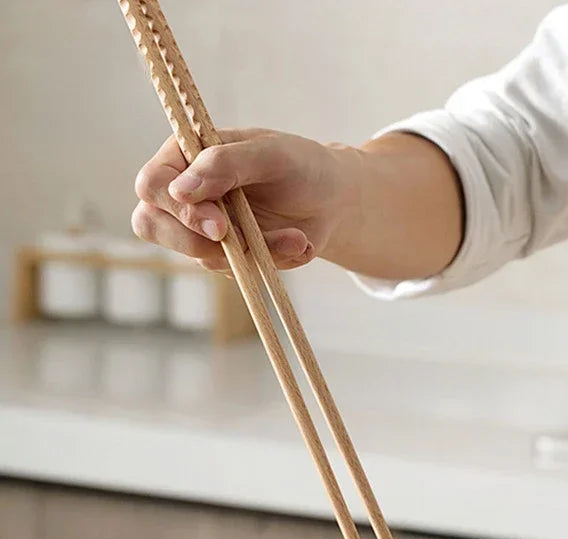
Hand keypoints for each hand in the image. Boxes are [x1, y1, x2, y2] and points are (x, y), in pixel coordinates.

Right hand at [131, 128, 358, 272]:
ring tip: (293, 237)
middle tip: (243, 241)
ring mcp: (204, 230)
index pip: (151, 184)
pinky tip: (295, 244)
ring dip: (251, 253)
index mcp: (185, 156)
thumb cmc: (300, 165)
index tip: (219, 224)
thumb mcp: (271, 154)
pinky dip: (269, 262)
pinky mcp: (228, 257)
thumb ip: (226, 163)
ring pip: (200, 257)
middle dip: (198, 242)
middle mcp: (186, 195)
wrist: (333, 200)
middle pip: (152, 226)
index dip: (175, 208)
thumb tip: (180, 190)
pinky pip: (235, 272)